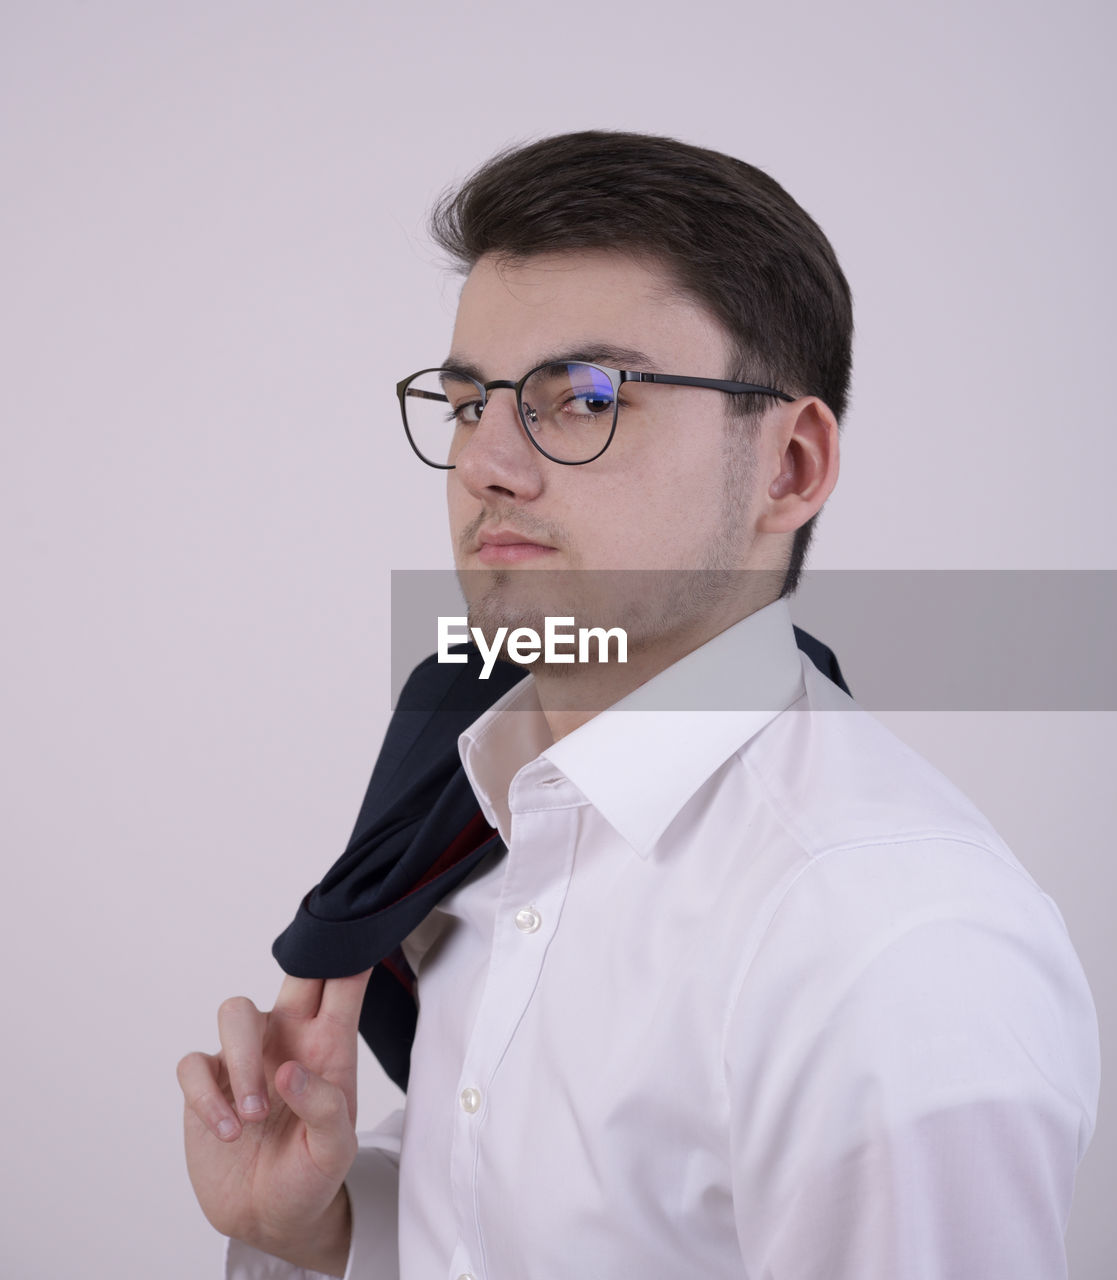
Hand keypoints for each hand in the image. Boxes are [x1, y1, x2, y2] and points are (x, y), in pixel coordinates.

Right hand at [177, 969, 372, 1276]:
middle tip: (299, 983)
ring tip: (253, 1114)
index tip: (358, 931)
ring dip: (241, 1058)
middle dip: (300, 960)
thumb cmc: (312, 1173)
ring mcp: (245, 1057)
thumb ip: (324, 1108)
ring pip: (234, 1012)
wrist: (269, 1217)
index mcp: (329, 1045)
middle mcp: (287, 1038)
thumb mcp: (334, 1150)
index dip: (349, 954)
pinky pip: (194, 1065)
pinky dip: (207, 1099)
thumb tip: (290, 1070)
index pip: (343, 986)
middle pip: (293, 976)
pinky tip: (228, 1132)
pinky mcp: (207, 1084)